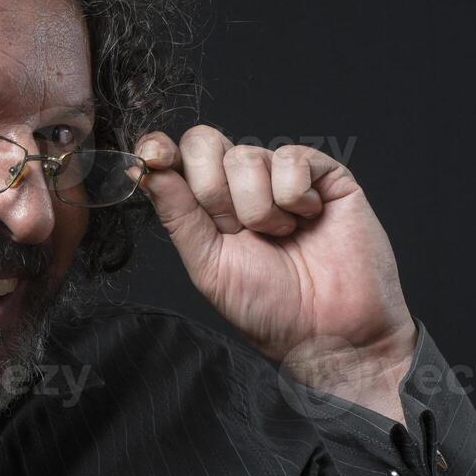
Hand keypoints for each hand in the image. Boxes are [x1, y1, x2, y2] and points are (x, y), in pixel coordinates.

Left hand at [134, 127, 417, 419]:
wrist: (331, 332)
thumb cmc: (270, 308)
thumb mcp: (208, 266)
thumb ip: (177, 215)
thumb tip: (144, 168)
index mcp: (210, 205)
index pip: (178, 156)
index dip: (160, 149)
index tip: (154, 157)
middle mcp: (243, 184)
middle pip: (204, 143)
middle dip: (212, 192)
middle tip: (238, 231)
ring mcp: (283, 176)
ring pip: (246, 156)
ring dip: (259, 208)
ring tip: (282, 236)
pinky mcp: (324, 175)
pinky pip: (292, 158)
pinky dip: (294, 197)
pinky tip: (309, 220)